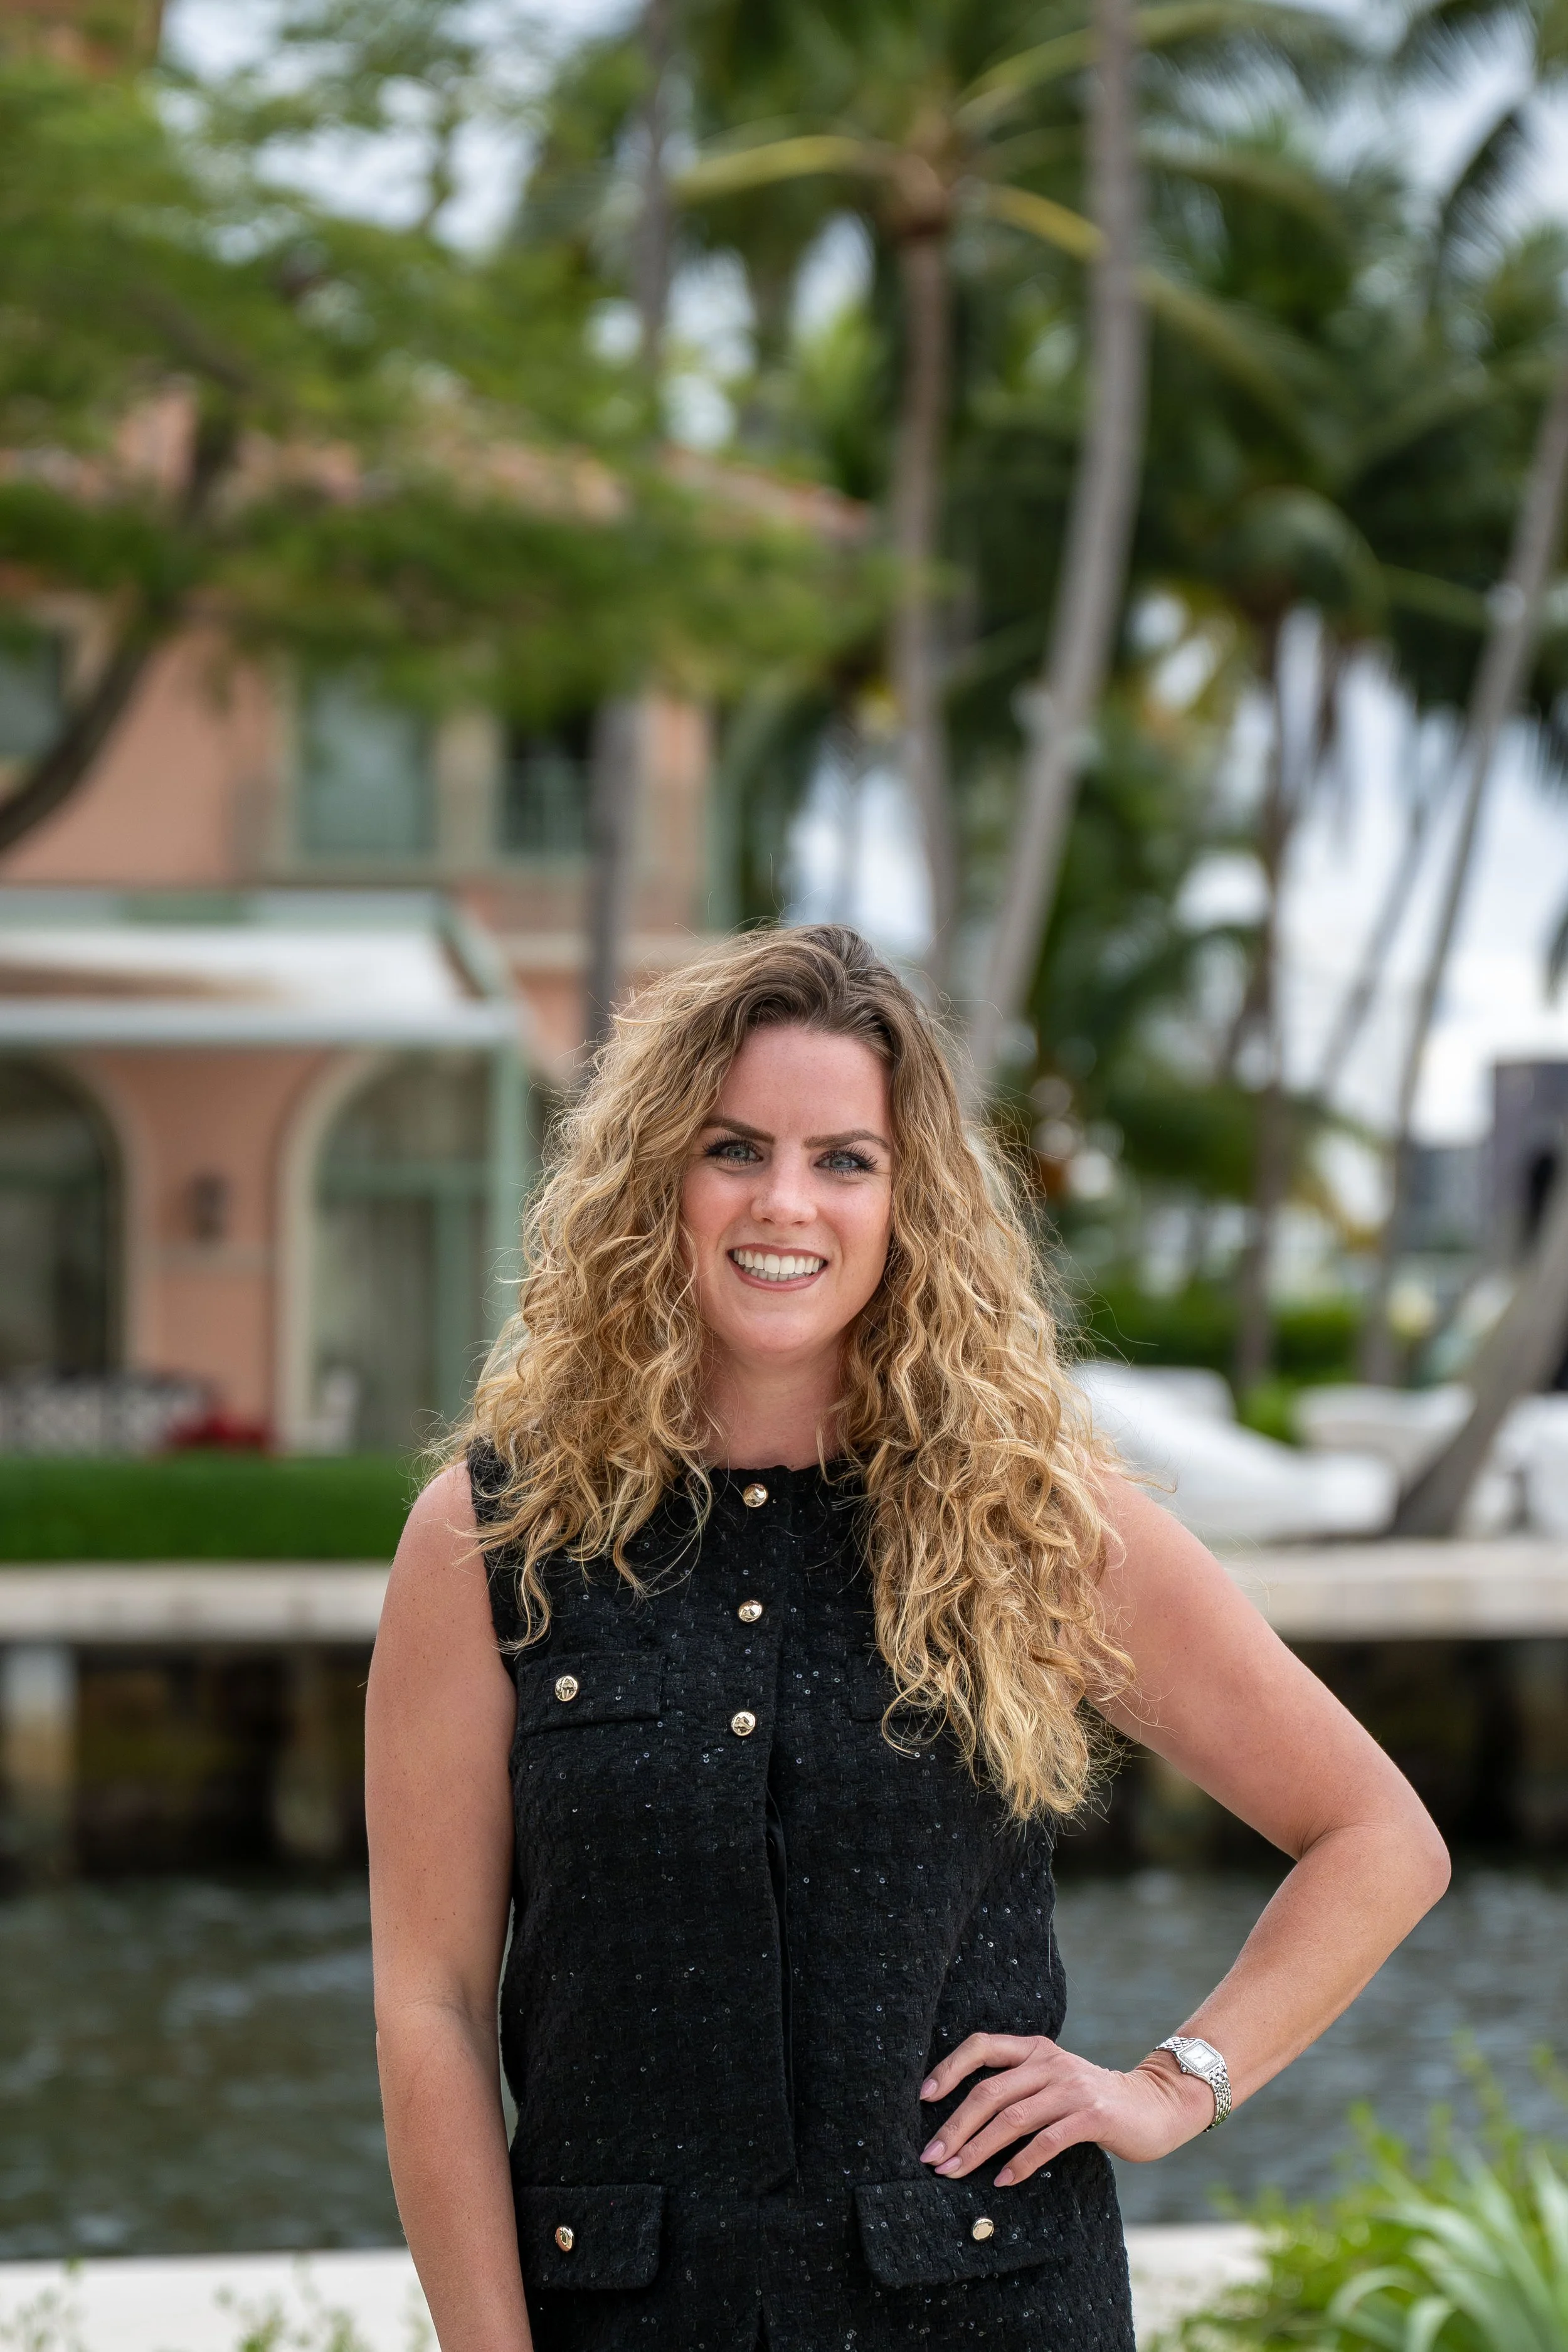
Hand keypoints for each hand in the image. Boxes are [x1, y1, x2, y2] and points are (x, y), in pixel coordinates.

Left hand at [917, 2035, 1216, 2183]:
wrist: (1155, 2105)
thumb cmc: (1092, 2100)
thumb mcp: (1053, 2080)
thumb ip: (1019, 2087)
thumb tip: (964, 2121)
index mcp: (1035, 2048)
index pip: (982, 2045)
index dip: (949, 2068)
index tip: (923, 2097)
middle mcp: (1049, 2061)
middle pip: (989, 2091)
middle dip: (954, 2126)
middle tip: (930, 2156)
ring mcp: (1070, 2087)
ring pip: (1012, 2118)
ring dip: (977, 2149)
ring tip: (954, 2172)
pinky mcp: (1091, 2116)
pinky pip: (1046, 2141)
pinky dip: (1020, 2163)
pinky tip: (1002, 2182)